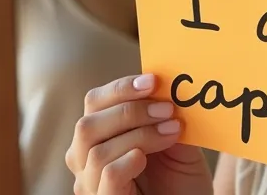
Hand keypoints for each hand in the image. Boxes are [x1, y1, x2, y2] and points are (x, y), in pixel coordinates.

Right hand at [66, 74, 212, 194]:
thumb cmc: (180, 180)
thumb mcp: (176, 140)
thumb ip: (166, 115)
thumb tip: (168, 82)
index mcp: (100, 135)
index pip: (95, 102)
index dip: (121, 88)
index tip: (153, 81)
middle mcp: (85, 160)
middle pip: (87, 124)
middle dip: (130, 110)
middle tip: (167, 109)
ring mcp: (91, 184)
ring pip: (98, 151)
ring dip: (139, 135)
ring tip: (171, 132)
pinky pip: (107, 175)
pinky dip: (127, 161)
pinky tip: (145, 158)